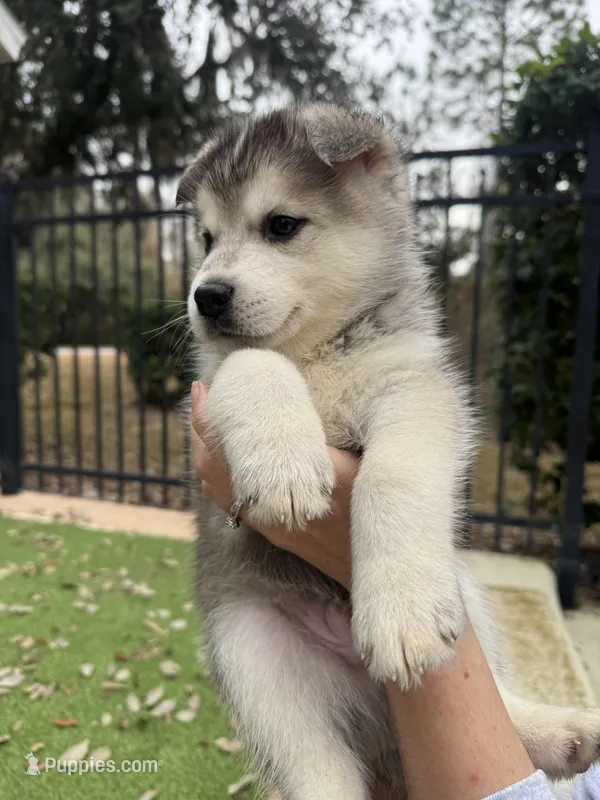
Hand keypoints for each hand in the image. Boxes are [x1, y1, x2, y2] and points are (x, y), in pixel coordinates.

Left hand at [191, 381, 357, 588]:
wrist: (368, 571)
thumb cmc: (368, 516)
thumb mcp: (354, 469)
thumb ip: (322, 444)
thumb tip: (297, 408)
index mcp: (279, 487)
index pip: (228, 448)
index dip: (209, 417)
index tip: (202, 387)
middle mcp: (263, 508)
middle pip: (211, 468)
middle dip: (202, 430)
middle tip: (203, 396)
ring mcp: (264, 524)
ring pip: (216, 487)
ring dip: (208, 452)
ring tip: (212, 423)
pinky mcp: (271, 534)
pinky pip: (230, 502)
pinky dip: (221, 475)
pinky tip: (233, 461)